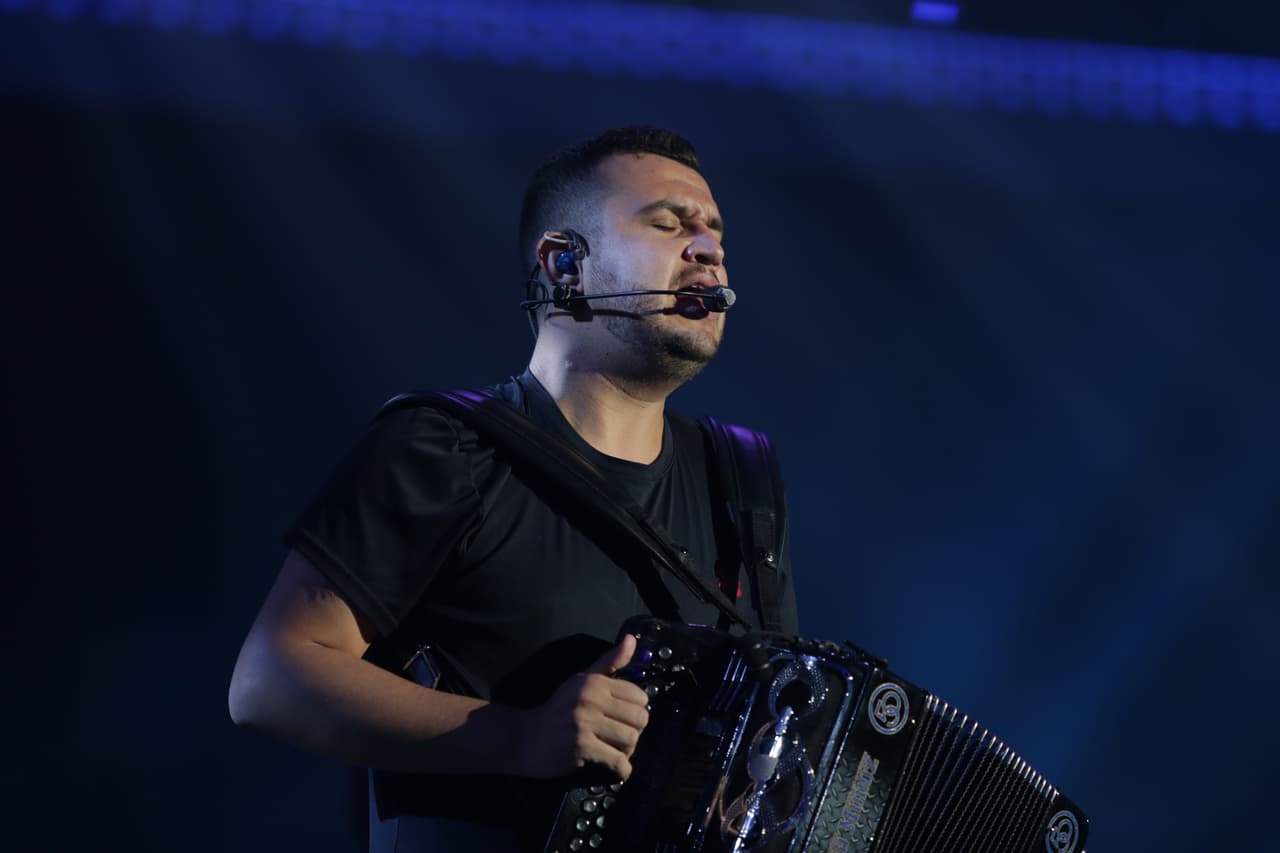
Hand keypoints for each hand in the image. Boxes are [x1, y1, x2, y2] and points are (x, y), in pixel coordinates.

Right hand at [517, 634, 650, 781]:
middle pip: (640, 719)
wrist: (525, 738)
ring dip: (626, 752)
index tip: (621, 720)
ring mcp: (586, 722)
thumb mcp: (582, 681)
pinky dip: (621, 770)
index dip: (635, 711)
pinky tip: (614, 769)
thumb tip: (632, 639)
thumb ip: (609, 662)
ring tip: (613, 751)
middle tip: (618, 739)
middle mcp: (592, 698)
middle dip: (634, 732)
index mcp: (595, 682)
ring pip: (631, 739)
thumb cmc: (557, 710)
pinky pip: (618, 761)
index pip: (639, 696)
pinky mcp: (582, 746)